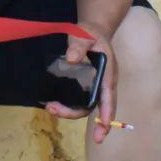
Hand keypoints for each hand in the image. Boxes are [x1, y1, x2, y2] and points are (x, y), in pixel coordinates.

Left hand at [44, 22, 117, 144]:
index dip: (106, 113)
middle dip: (77, 114)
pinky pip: (79, 101)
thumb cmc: (91, 34)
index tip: (103, 128)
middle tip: (55, 111)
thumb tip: (72, 59)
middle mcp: (103, 85)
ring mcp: (94, 87)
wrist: (92, 32)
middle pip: (94, 107)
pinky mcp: (86, 87)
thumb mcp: (85, 35)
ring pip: (85, 106)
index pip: (109, 98)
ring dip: (70, 112)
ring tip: (51, 108)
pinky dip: (68, 106)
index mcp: (108, 75)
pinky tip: (54, 104)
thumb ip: (79, 45)